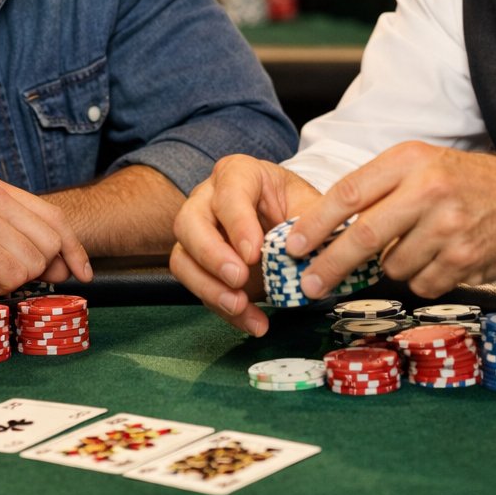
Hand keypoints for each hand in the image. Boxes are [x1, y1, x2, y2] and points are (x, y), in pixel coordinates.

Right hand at [0, 177, 91, 299]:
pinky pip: (14, 276)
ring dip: (12, 280)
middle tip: (7, 277)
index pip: (56, 218)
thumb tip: (66, 267)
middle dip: (40, 269)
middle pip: (52, 242)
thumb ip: (21, 242)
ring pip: (35, 262)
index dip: (74, 249)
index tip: (82, 273)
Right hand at [169, 154, 321, 335]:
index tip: (254, 254)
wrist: (285, 220)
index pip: (229, 193)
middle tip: (239, 279)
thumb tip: (311, 248)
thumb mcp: (309, 205)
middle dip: (212, 256)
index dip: (238, 224)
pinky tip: (251, 321)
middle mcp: (208, 199)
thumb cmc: (293, 204)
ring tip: (241, 307)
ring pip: (183, 258)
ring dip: (209, 288)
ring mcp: (197, 232)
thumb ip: (312, 222)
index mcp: (238, 174)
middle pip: (190, 223)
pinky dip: (222, 308)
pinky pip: (197, 287)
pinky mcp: (197, 263)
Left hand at [287, 142, 495, 300]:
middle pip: (363, 236)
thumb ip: (379, 188)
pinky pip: (421, 284)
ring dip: (391, 266)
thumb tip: (326, 228)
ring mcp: (449, 228)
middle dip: (330, 265)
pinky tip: (440, 258)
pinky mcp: (464, 260)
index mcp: (410, 160)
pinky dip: (422, 278)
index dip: (315, 223)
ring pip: (392, 266)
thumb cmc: (466, 182)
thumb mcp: (422, 164)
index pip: (349, 192)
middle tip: (309, 283)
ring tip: (416, 246)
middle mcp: (429, 191)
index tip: (293, 244)